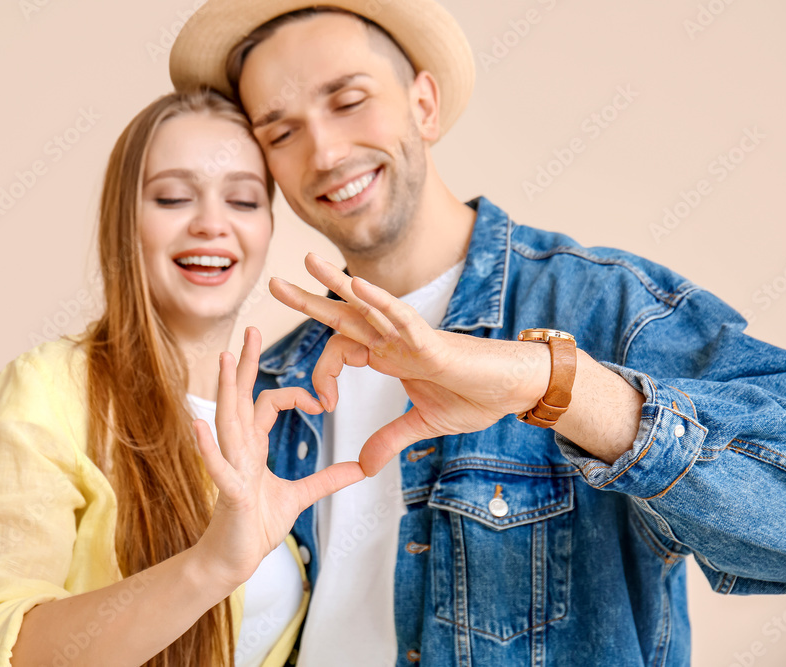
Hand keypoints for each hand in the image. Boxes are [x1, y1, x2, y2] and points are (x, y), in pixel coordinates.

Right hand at [194, 326, 364, 587]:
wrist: (234, 560)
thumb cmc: (256, 524)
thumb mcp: (300, 496)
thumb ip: (328, 479)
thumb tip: (361, 468)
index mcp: (252, 446)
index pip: (267, 403)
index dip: (294, 395)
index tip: (321, 402)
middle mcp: (237, 449)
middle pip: (241, 398)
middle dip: (245, 364)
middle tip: (249, 330)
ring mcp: (230, 468)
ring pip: (227, 421)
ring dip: (226, 391)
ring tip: (225, 361)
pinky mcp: (229, 492)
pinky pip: (217, 466)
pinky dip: (208, 446)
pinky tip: (200, 425)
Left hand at [269, 253, 550, 475]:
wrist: (511, 392)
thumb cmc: (472, 398)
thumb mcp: (421, 424)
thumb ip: (389, 439)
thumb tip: (364, 467)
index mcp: (386, 356)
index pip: (338, 353)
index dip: (322, 377)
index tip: (324, 407)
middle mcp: (392, 340)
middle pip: (341, 315)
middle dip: (308, 300)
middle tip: (274, 284)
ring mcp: (409, 336)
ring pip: (366, 305)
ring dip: (336, 283)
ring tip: (308, 261)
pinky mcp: (430, 341)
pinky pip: (400, 316)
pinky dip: (378, 301)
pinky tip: (355, 286)